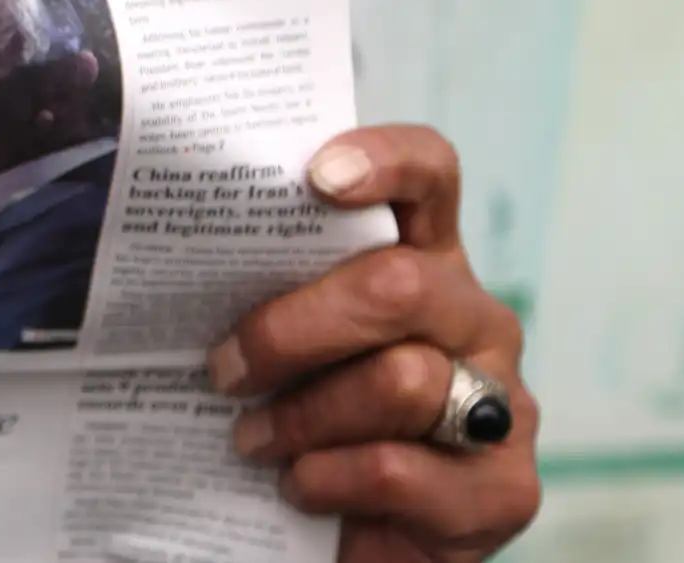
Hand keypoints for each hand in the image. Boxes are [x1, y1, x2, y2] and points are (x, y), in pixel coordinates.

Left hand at [209, 126, 539, 562]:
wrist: (356, 538)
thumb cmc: (314, 417)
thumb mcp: (293, 348)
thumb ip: (271, 297)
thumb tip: (178, 260)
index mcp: (425, 262)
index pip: (431, 176)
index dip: (386, 159)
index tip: (317, 175)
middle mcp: (474, 319)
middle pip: (399, 284)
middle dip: (291, 328)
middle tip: (225, 369)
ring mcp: (499, 401)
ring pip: (401, 380)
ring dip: (303, 415)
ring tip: (253, 440)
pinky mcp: (504, 489)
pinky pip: (399, 468)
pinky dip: (330, 478)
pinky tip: (300, 486)